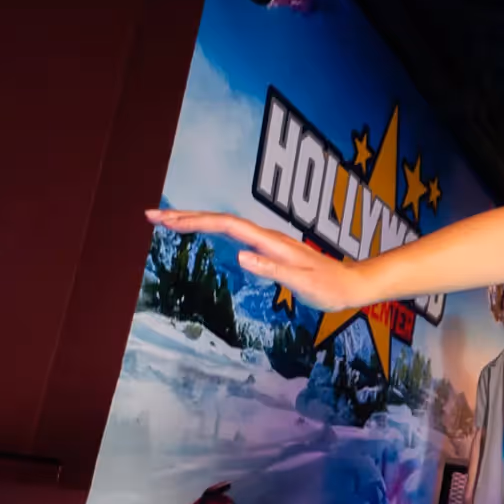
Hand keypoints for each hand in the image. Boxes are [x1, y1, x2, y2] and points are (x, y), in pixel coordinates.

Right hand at [146, 209, 379, 310]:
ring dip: (195, 220)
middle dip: (185, 216)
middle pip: (219, 219)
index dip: (194, 221)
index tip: (165, 221)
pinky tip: (202, 231)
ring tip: (167, 221)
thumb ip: (272, 269)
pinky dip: (211, 229)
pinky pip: (233, 233)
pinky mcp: (268, 248)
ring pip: (224, 224)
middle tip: (151, 216)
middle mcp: (265, 236)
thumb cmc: (329, 287)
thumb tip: (241, 255)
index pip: (225, 224)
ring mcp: (266, 241)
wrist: (352, 284)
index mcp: (269, 242)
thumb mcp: (301, 283)